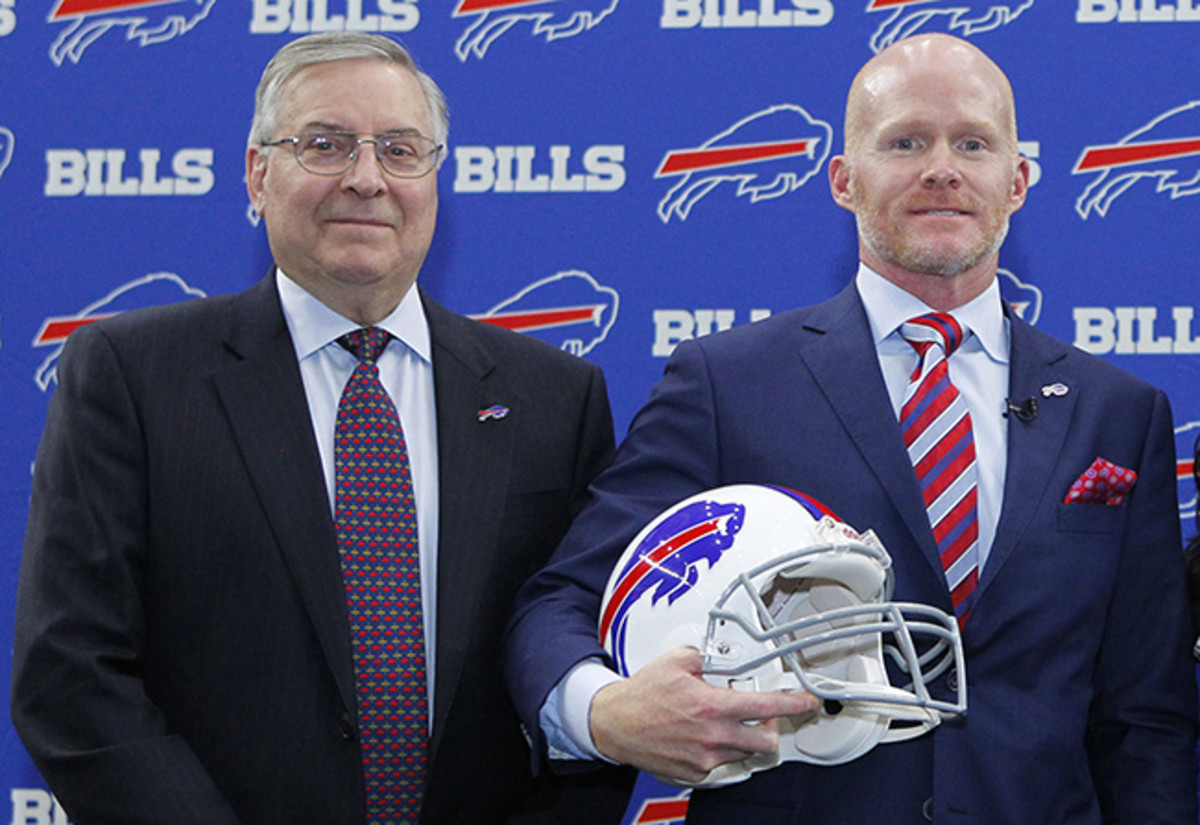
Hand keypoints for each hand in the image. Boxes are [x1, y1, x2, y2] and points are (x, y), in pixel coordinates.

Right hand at [589, 646, 817, 784]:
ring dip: (743, 738)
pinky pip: (720, 763)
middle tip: (763, 716)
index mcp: (711, 706)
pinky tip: (703, 736)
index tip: (807, 702)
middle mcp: (712, 736)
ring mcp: (704, 758)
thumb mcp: (675, 662)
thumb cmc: (641, 696)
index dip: (793, 704)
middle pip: (765, 740)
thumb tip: (719, 655)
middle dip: (771, 727)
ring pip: (743, 753)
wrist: (614, 724)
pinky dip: (719, 750)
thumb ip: (705, 656)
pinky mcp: (695, 773)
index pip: (766, 706)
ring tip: (724, 723)